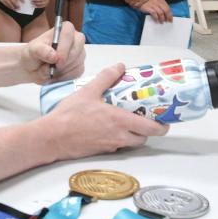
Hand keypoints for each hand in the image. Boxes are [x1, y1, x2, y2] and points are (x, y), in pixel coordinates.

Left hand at [23, 21, 84, 82]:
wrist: (33, 67)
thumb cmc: (33, 54)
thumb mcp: (32, 50)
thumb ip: (42, 50)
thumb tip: (54, 56)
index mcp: (64, 29)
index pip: (68, 34)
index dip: (64, 48)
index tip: (56, 60)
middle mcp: (75, 39)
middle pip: (78, 49)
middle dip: (65, 61)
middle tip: (53, 68)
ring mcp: (79, 54)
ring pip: (77, 63)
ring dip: (62, 71)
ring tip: (50, 70)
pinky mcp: (79, 66)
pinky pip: (76, 73)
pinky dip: (64, 77)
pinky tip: (55, 75)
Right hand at [44, 65, 168, 154]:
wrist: (52, 138)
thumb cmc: (69, 116)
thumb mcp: (88, 91)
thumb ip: (106, 77)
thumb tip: (119, 67)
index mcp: (120, 121)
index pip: (151, 129)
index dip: (162, 126)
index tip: (165, 120)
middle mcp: (118, 136)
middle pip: (143, 138)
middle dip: (147, 130)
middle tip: (145, 118)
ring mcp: (110, 145)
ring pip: (130, 143)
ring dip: (132, 135)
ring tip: (126, 121)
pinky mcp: (100, 151)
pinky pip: (116, 145)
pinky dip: (118, 138)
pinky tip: (107, 127)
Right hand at [138, 0, 171, 22]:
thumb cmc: (147, 2)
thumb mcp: (156, 2)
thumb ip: (160, 6)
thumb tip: (165, 15)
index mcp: (161, 0)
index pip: (168, 8)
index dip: (170, 14)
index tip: (171, 19)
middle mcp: (158, 2)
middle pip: (166, 10)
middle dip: (168, 17)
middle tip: (168, 22)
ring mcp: (153, 5)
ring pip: (161, 13)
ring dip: (162, 18)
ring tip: (162, 22)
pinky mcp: (148, 7)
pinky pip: (154, 14)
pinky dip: (156, 18)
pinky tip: (156, 21)